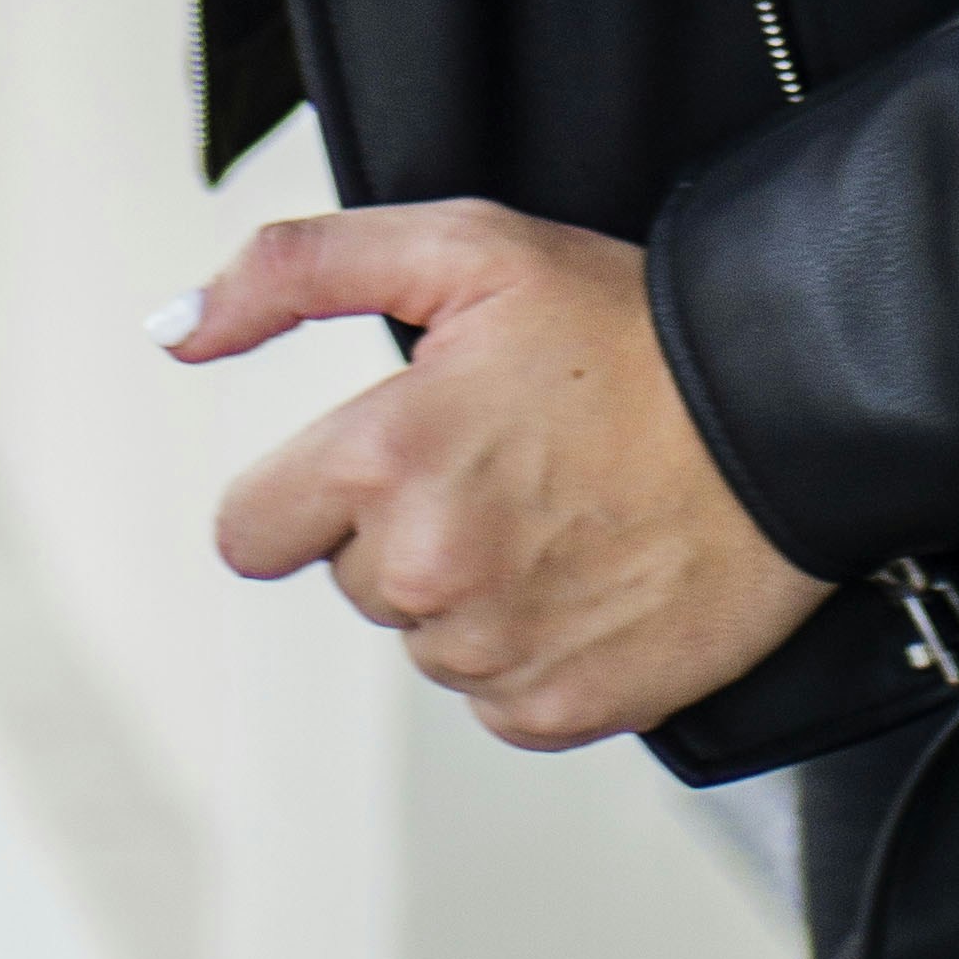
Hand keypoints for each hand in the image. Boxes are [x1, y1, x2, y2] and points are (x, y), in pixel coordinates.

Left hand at [165, 201, 831, 749]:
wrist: (786, 412)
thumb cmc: (629, 324)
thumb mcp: (462, 246)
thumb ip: (297, 272)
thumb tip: (172, 326)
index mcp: (381, 459)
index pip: (251, 531)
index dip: (310, 489)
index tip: (384, 457)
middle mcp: (423, 569)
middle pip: (347, 579)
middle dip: (401, 526)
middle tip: (507, 461)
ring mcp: (492, 651)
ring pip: (423, 638)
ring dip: (469, 589)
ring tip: (562, 511)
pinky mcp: (559, 711)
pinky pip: (495, 696)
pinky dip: (531, 647)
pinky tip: (590, 573)